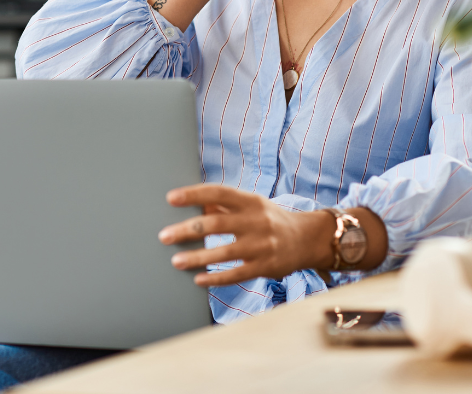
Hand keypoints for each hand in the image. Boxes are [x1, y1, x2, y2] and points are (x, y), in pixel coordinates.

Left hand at [157, 184, 332, 286]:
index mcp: (250, 201)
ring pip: (224, 252)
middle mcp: (256, 221)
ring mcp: (261, 245)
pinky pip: (236, 274)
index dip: (194, 194)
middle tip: (164, 235)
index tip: (170, 198)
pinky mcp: (264, 266)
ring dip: (197, 257)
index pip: (218, 192)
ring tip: (175, 261)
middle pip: (216, 223)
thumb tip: (194, 202)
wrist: (306, 239)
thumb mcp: (251, 205)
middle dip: (188, 230)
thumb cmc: (270, 219)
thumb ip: (224, 204)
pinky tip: (198, 279)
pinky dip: (215, 278)